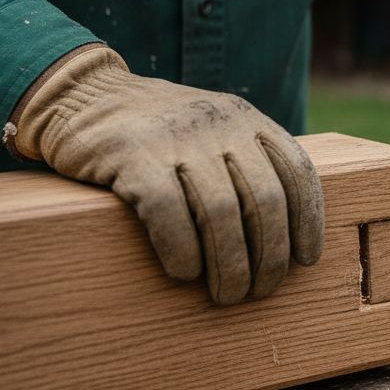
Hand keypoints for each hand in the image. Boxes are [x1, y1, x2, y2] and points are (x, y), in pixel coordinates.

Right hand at [11, 46, 323, 303]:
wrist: (80, 93)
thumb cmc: (155, 131)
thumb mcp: (211, 130)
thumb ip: (244, 162)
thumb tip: (281, 236)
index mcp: (245, 119)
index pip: (297, 172)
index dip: (309, 221)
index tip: (305, 260)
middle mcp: (219, 122)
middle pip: (265, 200)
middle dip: (269, 256)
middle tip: (259, 292)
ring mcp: (176, 136)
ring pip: (222, 212)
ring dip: (230, 265)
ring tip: (226, 295)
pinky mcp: (132, 154)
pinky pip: (168, 212)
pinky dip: (182, 250)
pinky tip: (184, 273)